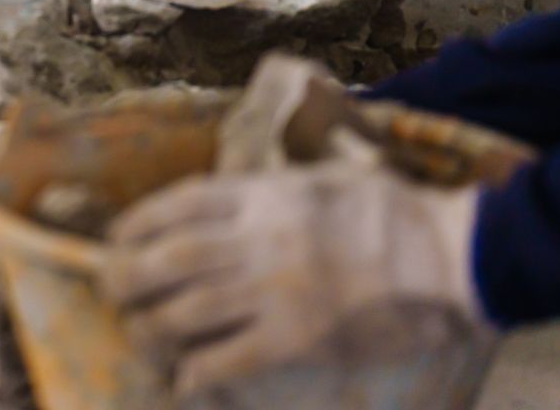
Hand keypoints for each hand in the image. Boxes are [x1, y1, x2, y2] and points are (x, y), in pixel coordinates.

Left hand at [100, 163, 487, 396]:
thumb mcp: (320, 179)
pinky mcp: (297, 339)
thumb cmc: (391, 213)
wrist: (449, 256)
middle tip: (111, 289)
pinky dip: (195, 371)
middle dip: (126, 276)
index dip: (137, 224)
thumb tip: (222, 205)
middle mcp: (257, 240)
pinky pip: (226, 358)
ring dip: (150, 328)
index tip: (118, 237)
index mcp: (264, 195)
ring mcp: (275, 292)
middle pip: (167, 260)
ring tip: (139, 335)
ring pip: (185, 312)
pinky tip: (183, 380)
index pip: (178, 205)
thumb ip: (268, 192)